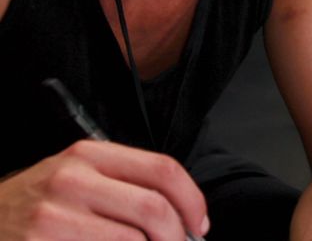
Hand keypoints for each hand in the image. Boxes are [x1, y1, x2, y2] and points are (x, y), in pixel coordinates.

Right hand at [0, 140, 208, 239]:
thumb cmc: (37, 206)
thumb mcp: (76, 179)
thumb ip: (125, 188)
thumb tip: (183, 217)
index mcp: (89, 155)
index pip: (163, 170)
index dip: (191, 200)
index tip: (198, 224)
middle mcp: (72, 179)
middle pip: (154, 208)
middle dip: (175, 236)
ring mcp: (53, 216)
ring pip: (133, 240)